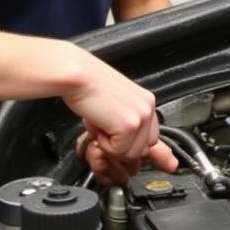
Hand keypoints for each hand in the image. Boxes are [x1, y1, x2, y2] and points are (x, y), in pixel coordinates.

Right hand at [61, 51, 177, 182]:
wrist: (77, 75)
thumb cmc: (88, 87)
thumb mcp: (115, 106)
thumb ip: (128, 124)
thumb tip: (136, 145)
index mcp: (146, 101)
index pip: (152, 137)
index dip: (132, 144)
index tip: (120, 141)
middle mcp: (148, 107)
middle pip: (143, 149)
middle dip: (121, 147)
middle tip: (104, 130)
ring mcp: (141, 117)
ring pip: (131, 154)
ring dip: (111, 145)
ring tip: (100, 124)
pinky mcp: (129, 125)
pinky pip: (118, 151)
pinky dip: (103, 144)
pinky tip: (98, 123)